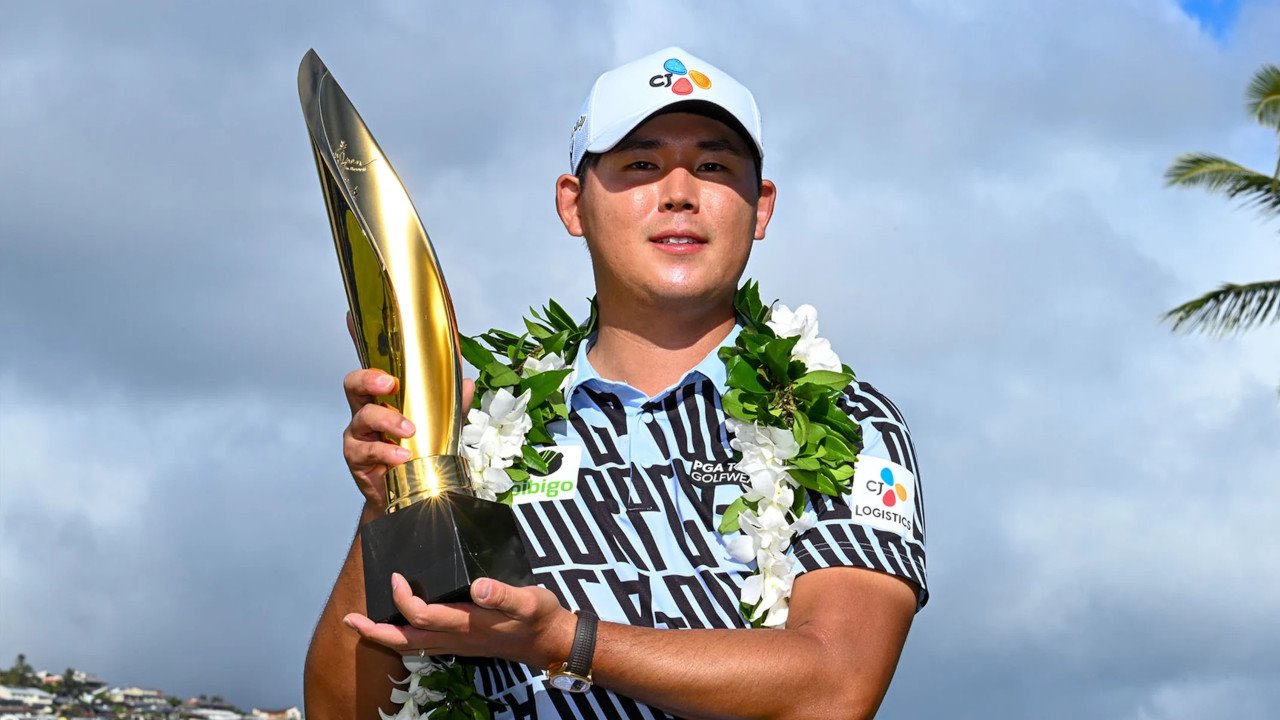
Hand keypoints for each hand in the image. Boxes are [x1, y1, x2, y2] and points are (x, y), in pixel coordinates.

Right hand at [341, 371, 473, 510]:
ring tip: (410, 430)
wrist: (407, 493)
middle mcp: (364, 414)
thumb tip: (468, 385)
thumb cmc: (417, 454)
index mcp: (381, 401)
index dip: (375, 370)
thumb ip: (451, 408)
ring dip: (388, 420)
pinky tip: (402, 456)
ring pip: (363, 418)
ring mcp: (357, 436)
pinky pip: (367, 450)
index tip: (393, 374)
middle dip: (369, 380)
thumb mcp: (437, 428)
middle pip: (353, 386)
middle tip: (390, 385)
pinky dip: (386, 452)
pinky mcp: (357, 459)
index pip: (370, 376)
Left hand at [342, 575, 575, 668]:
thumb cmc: (539, 618)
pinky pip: (425, 645)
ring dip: (386, 636)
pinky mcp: (463, 642)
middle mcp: (457, 637)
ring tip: (365, 625)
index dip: (403, 598)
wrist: (551, 641)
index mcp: (467, 623)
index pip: (422, 615)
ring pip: (413, 645)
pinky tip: (403, 626)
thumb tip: (478, 586)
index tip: (396, 576)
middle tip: (350, 619)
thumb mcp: (529, 600)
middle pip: (406, 640)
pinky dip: (406, 637)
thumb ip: (503, 594)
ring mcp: (458, 643)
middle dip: (375, 630)